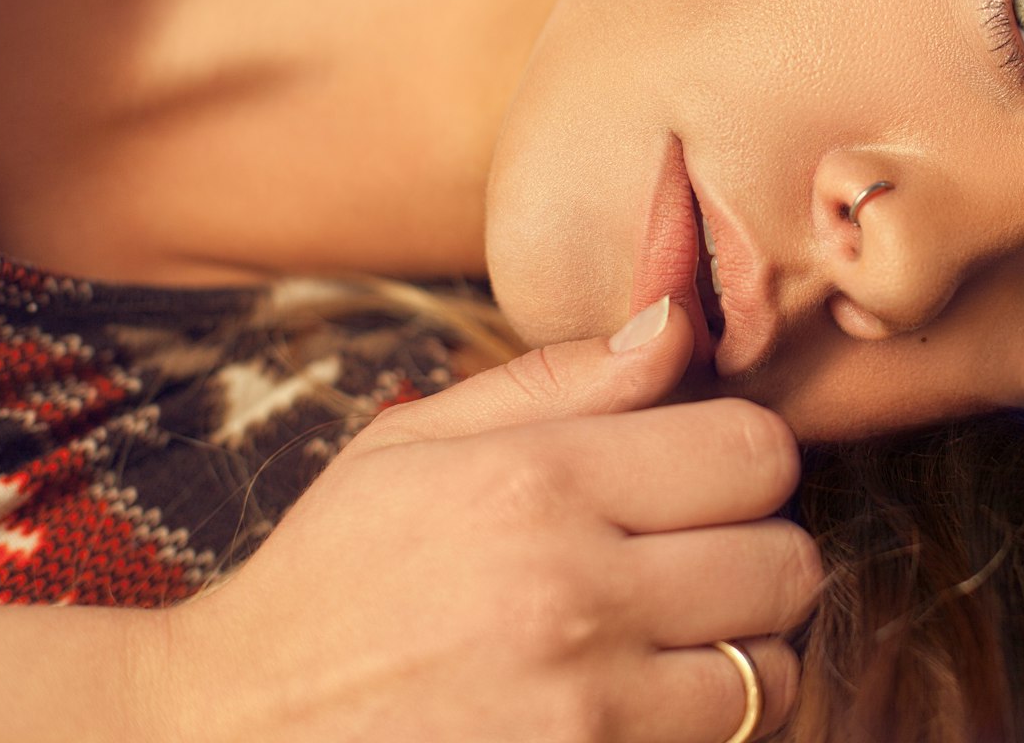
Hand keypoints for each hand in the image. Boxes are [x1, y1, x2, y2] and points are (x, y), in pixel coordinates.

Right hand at [152, 298, 819, 742]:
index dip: (747, 460)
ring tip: (674, 637)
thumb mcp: (413, 443)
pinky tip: (646, 698)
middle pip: (789, 563)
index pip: (757, 452)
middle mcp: (575, 593)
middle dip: (758, 554)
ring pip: (774, 672)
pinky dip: (706, 725)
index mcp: (538, 482)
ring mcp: (586, 708)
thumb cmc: (332, 578)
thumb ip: (560, 379)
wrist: (234, 731)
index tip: (707, 477)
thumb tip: (680, 322)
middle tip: (698, 560)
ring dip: (743, 652)